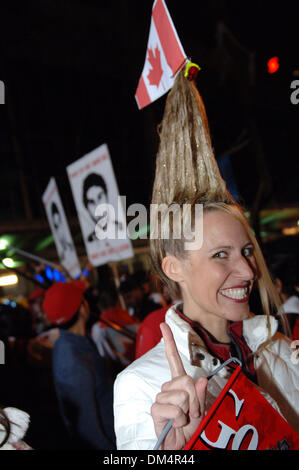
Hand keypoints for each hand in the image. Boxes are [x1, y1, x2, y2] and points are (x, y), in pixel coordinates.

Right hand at [151, 323, 207, 449]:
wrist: (180, 446)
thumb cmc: (190, 428)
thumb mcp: (202, 411)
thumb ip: (202, 396)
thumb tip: (202, 380)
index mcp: (178, 384)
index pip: (173, 360)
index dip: (169, 342)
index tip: (163, 325)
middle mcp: (168, 388)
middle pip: (186, 380)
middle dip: (195, 399)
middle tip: (193, 413)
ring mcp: (161, 398)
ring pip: (181, 395)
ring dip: (188, 411)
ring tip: (184, 420)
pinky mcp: (156, 409)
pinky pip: (174, 408)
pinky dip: (180, 418)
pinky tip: (176, 424)